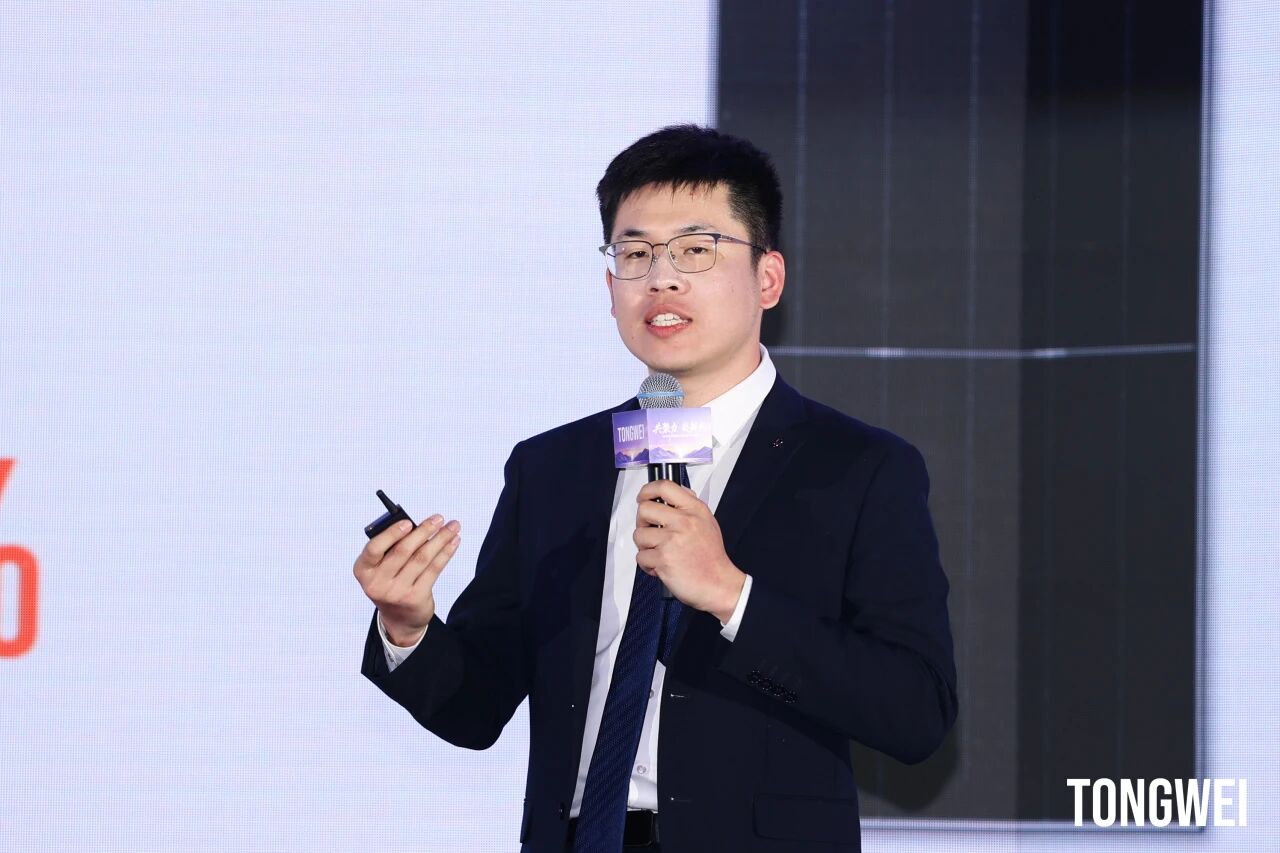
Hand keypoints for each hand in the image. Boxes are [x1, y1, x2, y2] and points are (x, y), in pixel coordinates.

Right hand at [354, 514, 461, 645]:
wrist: (399, 618)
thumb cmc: (390, 582)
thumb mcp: (381, 568)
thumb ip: (391, 548)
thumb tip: (419, 525)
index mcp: (363, 570)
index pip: (374, 549)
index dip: (391, 534)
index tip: (408, 522)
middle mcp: (377, 583)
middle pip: (403, 551)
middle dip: (423, 531)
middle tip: (438, 518)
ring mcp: (396, 592)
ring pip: (422, 558)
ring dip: (440, 539)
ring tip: (452, 526)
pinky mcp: (415, 598)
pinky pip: (433, 570)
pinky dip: (445, 553)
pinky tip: (453, 542)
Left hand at [634, 479, 745, 621]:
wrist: (719, 585)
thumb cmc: (712, 558)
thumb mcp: (708, 523)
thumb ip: (690, 507)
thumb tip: (673, 496)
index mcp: (694, 510)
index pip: (665, 487)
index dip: (648, 490)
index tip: (643, 497)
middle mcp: (683, 522)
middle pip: (644, 509)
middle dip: (642, 521)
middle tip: (649, 530)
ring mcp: (672, 540)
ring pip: (639, 534)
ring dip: (644, 546)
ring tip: (658, 552)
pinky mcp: (663, 559)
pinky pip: (641, 557)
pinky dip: (647, 564)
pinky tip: (660, 566)